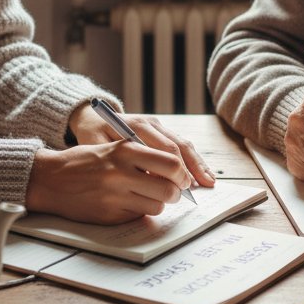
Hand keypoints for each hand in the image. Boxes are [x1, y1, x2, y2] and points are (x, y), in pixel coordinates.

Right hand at [26, 141, 196, 223]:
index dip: (183, 173)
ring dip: (159, 203)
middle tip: (174, 191)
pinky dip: (140, 211)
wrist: (51, 178)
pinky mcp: (109, 215)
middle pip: (169, 189)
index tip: (184, 178)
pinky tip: (129, 202)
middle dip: (176, 192)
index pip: (171, 162)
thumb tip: (176, 170)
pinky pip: (138, 216)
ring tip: (150, 196)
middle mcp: (121, 173)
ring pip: (157, 206)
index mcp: (125, 150)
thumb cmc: (86, 160)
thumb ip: (142, 156)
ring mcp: (115, 196)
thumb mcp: (114, 147)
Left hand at [68, 103, 214, 188]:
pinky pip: (182, 144)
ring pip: (184, 143)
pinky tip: (202, 173)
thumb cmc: (94, 136)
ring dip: (198, 163)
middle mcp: (151, 123)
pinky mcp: (162, 130)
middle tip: (201, 186)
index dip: (176, 168)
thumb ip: (117, 160)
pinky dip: (193, 160)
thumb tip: (141, 178)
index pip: (163, 147)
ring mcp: (158, 125)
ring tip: (210, 181)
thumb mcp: (97, 147)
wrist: (94, 117)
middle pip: (178, 145)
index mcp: (136, 126)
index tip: (182, 185)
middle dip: (192, 167)